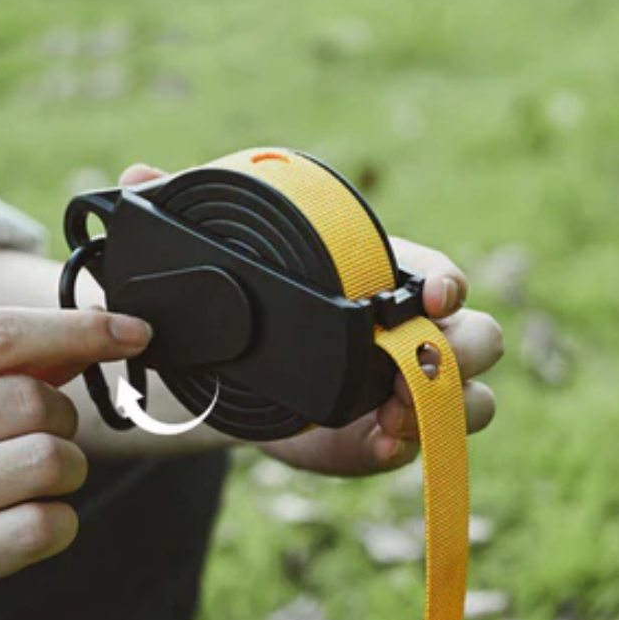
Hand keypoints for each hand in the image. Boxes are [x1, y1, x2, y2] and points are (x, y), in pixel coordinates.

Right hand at [0, 306, 150, 619]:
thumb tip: (74, 345)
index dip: (80, 330)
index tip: (132, 332)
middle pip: (32, 399)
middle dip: (64, 418)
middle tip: (41, 439)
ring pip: (47, 459)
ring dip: (68, 471)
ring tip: (37, 483)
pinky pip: (40, 528)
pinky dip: (59, 523)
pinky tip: (32, 524)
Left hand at [118, 165, 504, 475]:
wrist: (254, 388)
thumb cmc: (261, 320)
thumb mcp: (231, 279)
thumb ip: (194, 232)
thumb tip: (138, 175)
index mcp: (390, 282)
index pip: (442, 276)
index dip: (445, 283)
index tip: (428, 292)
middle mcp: (416, 335)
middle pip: (480, 336)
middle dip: (460, 350)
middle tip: (411, 364)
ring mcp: (414, 388)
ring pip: (474, 394)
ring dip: (445, 406)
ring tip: (391, 417)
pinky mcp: (402, 433)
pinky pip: (435, 441)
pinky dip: (416, 444)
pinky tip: (379, 443)